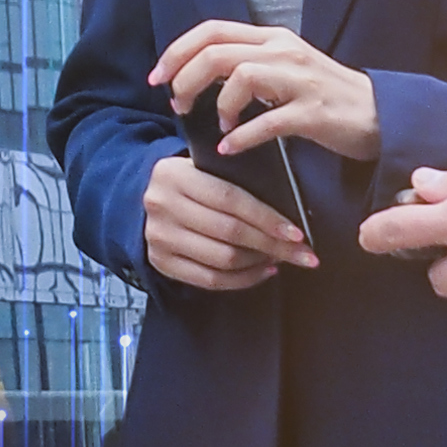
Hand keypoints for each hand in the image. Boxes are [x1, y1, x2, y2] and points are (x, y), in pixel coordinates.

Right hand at [140, 151, 309, 291]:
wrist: (144, 195)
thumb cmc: (190, 179)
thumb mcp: (203, 166)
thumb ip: (234, 178)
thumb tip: (287, 207)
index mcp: (175, 174)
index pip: (230, 198)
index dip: (266, 217)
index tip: (297, 233)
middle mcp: (162, 205)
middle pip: (229, 232)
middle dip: (272, 245)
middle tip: (302, 254)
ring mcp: (158, 237)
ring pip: (222, 259)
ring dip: (259, 262)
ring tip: (281, 258)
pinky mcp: (160, 262)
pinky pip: (209, 280)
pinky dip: (242, 280)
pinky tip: (262, 271)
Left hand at [157, 21, 380, 164]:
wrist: (378, 114)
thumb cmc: (325, 96)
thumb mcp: (284, 69)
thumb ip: (248, 64)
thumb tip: (200, 74)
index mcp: (272, 38)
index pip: (212, 30)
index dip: (177, 51)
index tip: (159, 77)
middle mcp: (283, 51)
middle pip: (216, 52)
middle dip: (185, 78)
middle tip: (177, 104)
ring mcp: (299, 80)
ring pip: (240, 77)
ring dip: (217, 104)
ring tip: (217, 124)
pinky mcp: (313, 112)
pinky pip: (268, 121)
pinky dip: (241, 136)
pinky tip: (230, 147)